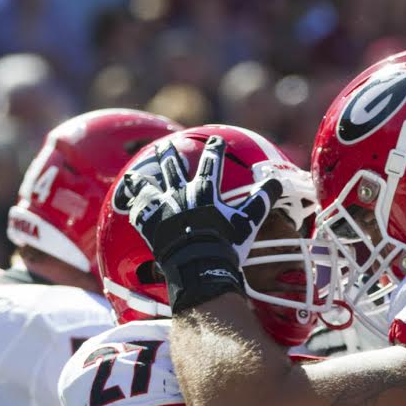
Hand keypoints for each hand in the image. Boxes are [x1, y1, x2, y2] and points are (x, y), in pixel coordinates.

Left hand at [125, 136, 280, 312]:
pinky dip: (132, 204)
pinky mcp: (149, 224)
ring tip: (135, 172)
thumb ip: (262, 200)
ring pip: (148, 185)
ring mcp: (163, 207)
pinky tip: (128, 202)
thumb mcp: (249, 221)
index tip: (216, 140)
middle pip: (173, 167)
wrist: (199, 265)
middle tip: (168, 145)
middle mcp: (181, 194)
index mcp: (205, 191)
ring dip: (143, 176)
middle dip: (171, 154)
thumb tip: (277, 181)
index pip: (212, 163)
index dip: (216, 149)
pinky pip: (137, 210)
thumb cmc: (226, 244)